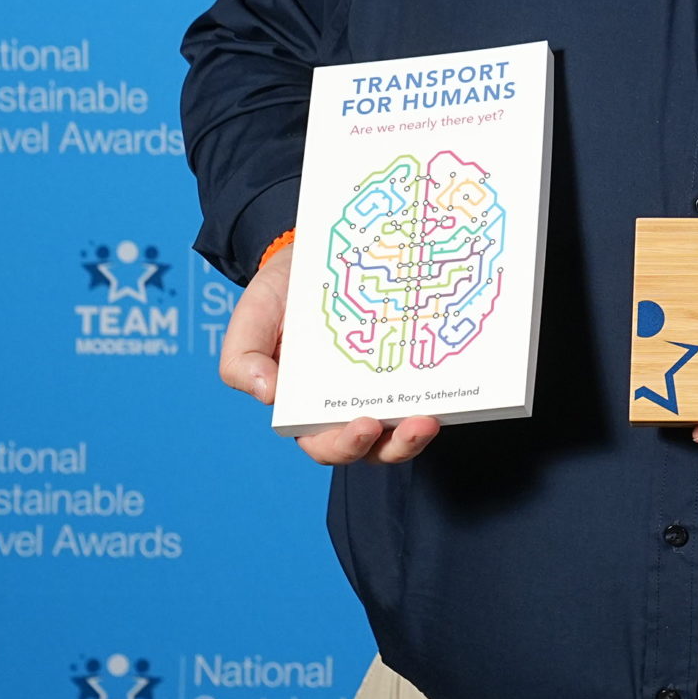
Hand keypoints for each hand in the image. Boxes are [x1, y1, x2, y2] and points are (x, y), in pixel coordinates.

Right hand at [217, 243, 442, 465]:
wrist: (312, 254)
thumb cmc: (278, 296)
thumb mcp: (251, 320)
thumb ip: (242, 360)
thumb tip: (267, 394)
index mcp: (308, 407)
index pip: (327, 443)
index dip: (346, 445)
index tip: (363, 426)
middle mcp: (349, 403)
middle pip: (375, 444)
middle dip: (397, 444)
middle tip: (417, 425)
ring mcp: (385, 384)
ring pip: (406, 424)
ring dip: (422, 430)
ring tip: (434, 416)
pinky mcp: (411, 359)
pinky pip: (430, 383)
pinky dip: (442, 389)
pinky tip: (454, 376)